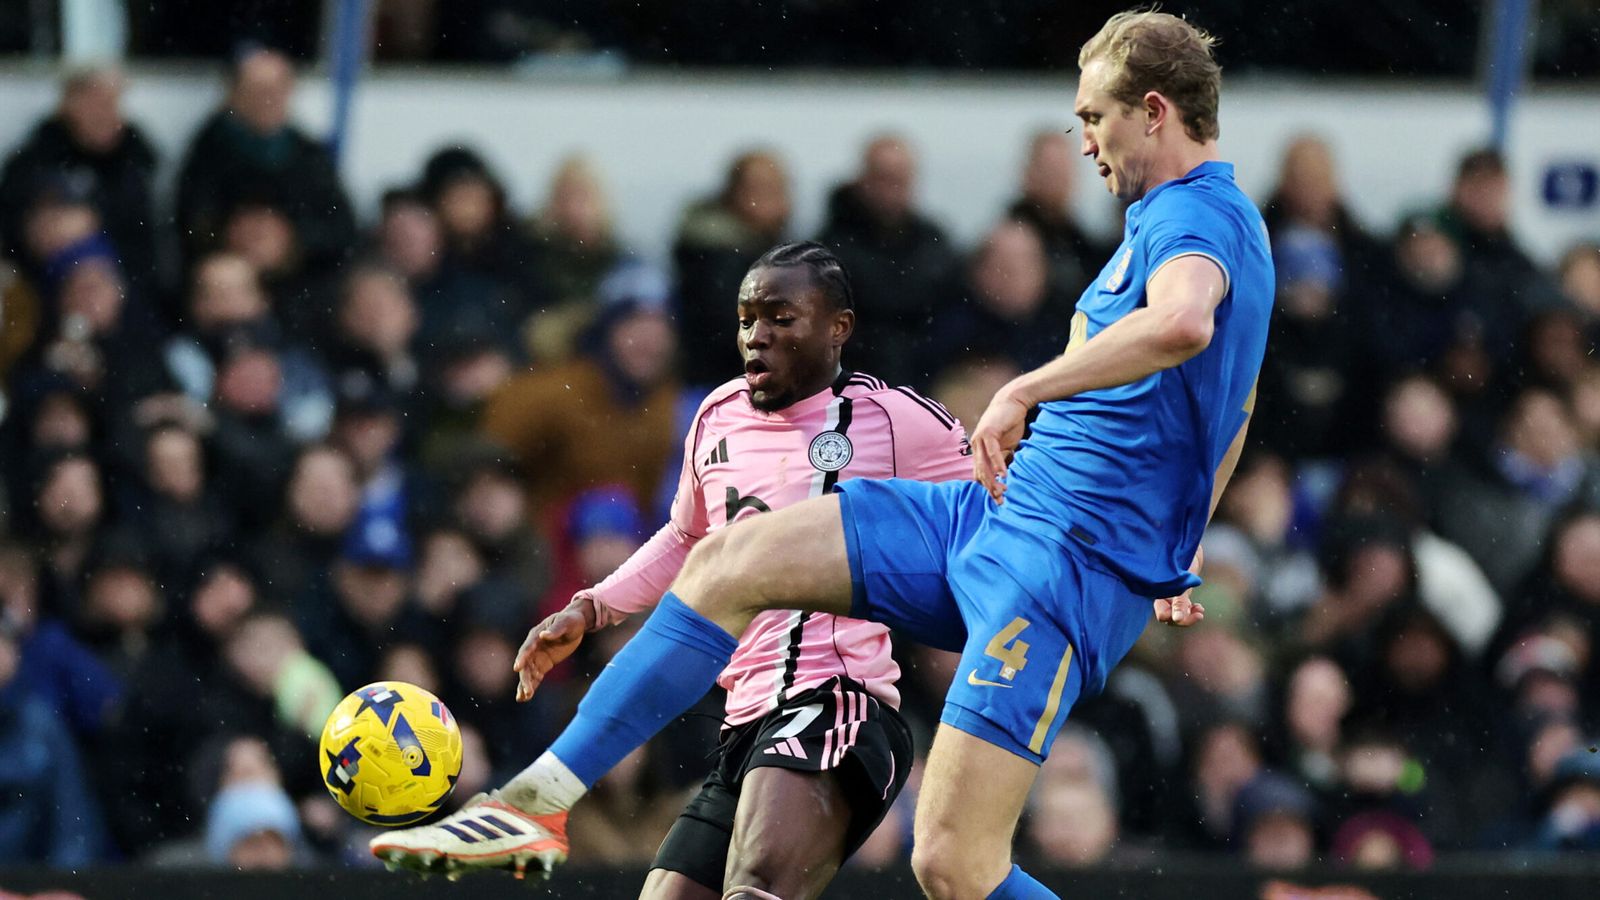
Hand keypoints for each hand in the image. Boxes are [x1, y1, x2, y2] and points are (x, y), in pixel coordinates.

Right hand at [513, 592, 596, 700]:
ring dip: (525, 684)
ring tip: (522, 698)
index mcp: (536, 635)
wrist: (575, 625)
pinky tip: (526, 697)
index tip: (517, 668)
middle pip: (526, 664)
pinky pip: (536, 676)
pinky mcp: (544, 664)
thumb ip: (556, 629)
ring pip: (528, 672)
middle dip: (525, 677)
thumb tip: (543, 635)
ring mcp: (537, 656)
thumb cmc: (570, 621)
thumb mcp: (566, 622)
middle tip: (525, 691)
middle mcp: (533, 647)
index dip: (522, 657)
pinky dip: (532, 685)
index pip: (527, 648)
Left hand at [971, 387, 1030, 503]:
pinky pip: (992, 452)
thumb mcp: (1006, 445)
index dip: (989, 487)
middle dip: (990, 488)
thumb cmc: (1009, 423)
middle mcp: (976, 446)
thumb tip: (1004, 474)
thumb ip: (1003, 458)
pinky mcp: (988, 432)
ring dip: (993, 479)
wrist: (1012, 402)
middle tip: (1000, 499)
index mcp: (979, 450)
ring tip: (1002, 490)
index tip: (999, 500)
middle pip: (980, 472)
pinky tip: (1003, 473)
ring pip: (984, 464)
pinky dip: (997, 463)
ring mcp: (979, 439)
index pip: (981, 474)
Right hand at [1155, 545, 1205, 626]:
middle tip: (1198, 615)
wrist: (1185, 540)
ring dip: (1190, 617)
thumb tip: (1177, 620)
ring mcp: (1172, 594)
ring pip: (1178, 615)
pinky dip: (1192, 610)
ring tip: (1200, 611)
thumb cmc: (1179, 557)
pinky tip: (1199, 607)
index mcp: (1157, 592)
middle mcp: (1163, 595)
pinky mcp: (1181, 591)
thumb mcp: (1180, 581)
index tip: (1188, 612)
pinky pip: (1185, 608)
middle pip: (1170, 619)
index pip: (1162, 615)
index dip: (1174, 618)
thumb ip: (1179, 601)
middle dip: (1184, 620)